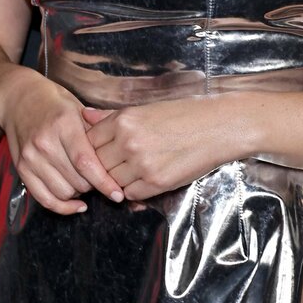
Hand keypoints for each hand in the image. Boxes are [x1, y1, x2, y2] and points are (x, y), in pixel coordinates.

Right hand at [0, 68, 124, 213]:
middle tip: (101, 178)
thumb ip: (97, 131)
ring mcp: (31, 157)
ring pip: (62, 192)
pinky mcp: (21, 169)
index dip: (104, 181)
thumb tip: (119, 155)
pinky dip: (62, 206)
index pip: (85, 162)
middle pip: (76, 180)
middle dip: (93, 185)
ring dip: (78, 193)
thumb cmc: (55, 103)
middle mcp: (45, 142)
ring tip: (85, 182)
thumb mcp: (78, 108)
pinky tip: (75, 203)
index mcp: (63, 124)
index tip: (118, 193)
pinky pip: (44, 198)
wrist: (19, 99)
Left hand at [81, 94, 250, 200]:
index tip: (96, 152)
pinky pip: (130, 194)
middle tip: (111, 166)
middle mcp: (128, 142)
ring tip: (130, 171)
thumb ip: (111, 116)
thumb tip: (84, 116)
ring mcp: (141, 164)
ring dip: (116, 180)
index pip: (89, 141)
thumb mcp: (146, 109)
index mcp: (124, 120)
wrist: (218, 126)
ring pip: (111, 181)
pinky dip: (133, 190)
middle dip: (100, 167)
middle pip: (97, 164)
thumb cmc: (184, 113)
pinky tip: (144, 178)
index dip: (90, 149)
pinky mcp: (156, 183)